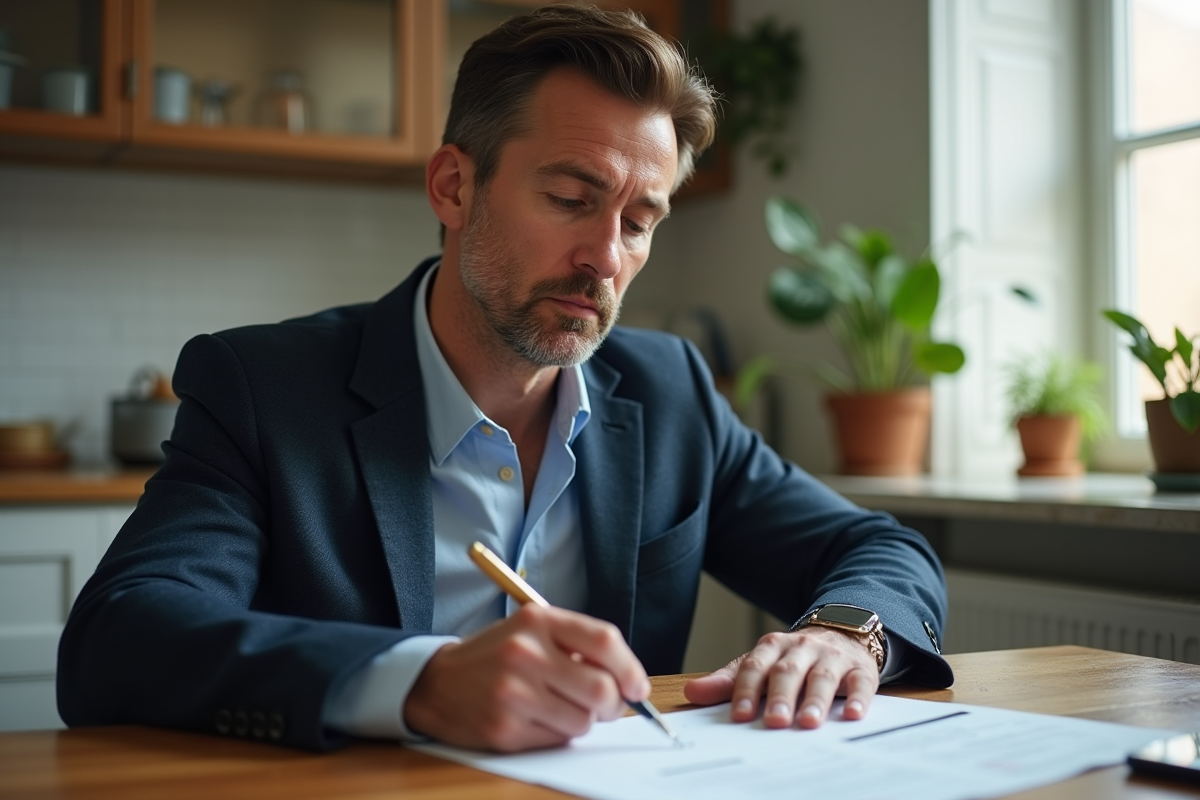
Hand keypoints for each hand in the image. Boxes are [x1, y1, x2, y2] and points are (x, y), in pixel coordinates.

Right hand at [403, 604, 649, 751]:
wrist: (437, 683)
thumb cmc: (495, 657)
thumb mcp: (531, 631)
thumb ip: (576, 644)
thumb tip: (627, 680)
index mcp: (538, 621)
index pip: (604, 641)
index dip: (630, 668)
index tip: (636, 687)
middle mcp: (526, 653)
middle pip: (600, 688)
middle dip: (612, 705)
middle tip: (605, 707)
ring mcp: (514, 692)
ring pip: (582, 721)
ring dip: (582, 721)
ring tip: (560, 709)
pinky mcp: (505, 728)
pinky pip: (557, 740)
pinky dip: (557, 735)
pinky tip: (537, 720)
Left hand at [683, 627, 878, 728]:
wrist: (841, 633)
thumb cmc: (793, 659)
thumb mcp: (759, 665)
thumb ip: (727, 681)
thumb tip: (691, 693)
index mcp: (772, 647)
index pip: (755, 667)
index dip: (746, 690)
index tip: (739, 715)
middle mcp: (801, 648)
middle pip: (788, 671)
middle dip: (780, 696)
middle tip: (774, 721)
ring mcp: (832, 657)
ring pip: (823, 677)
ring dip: (815, 700)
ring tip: (808, 722)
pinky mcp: (860, 669)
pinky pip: (861, 683)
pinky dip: (858, 698)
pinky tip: (854, 715)